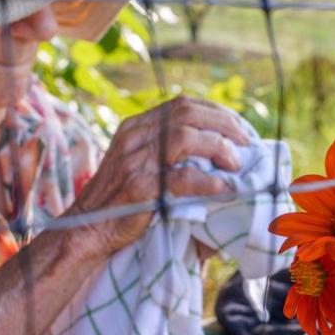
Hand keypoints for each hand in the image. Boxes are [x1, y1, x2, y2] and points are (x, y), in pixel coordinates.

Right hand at [68, 96, 248, 259]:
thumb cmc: (119, 200)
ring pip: (186, 137)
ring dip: (220, 148)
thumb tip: (213, 149)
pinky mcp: (140, 188)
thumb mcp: (137, 164)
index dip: (216, 113)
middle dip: (225, 125)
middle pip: (188, 114)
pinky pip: (183, 178)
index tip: (239, 127)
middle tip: (247, 144)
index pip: (183, 105)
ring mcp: (135, 161)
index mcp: (135, 127)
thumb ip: (165, 150)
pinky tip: (224, 188)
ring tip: (237, 165)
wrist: (87, 229)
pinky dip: (209, 182)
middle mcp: (134, 137)